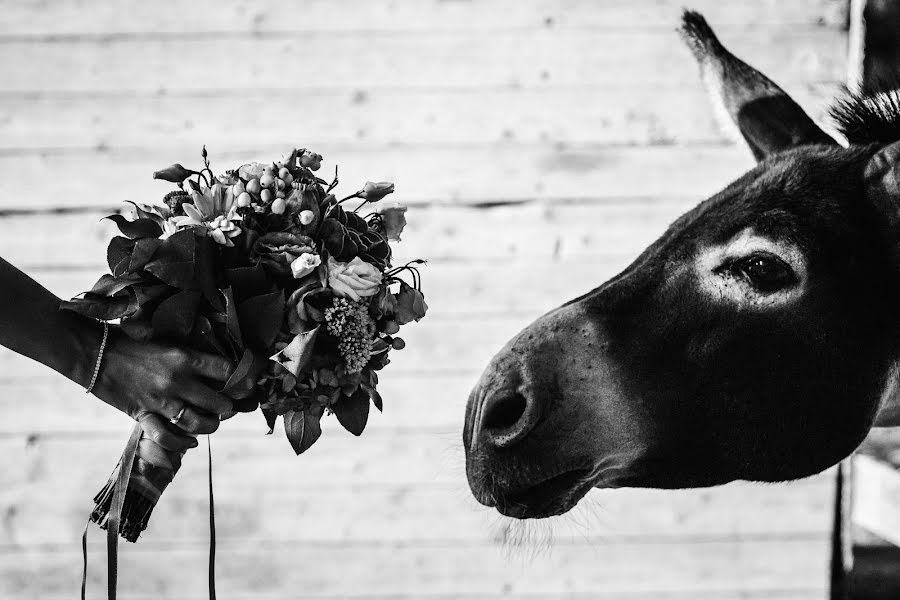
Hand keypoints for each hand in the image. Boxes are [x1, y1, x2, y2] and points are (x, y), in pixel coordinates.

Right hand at [91, 325, 246, 451]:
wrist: (93, 352)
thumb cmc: (130, 340)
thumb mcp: (165, 337)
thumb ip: (188, 349)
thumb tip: (215, 352)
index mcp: (185, 357)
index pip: (228, 371)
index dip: (242, 379)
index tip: (245, 384)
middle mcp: (177, 381)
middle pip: (219, 403)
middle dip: (228, 407)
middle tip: (228, 405)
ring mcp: (161, 401)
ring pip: (200, 423)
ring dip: (211, 425)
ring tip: (212, 421)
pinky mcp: (144, 415)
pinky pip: (168, 438)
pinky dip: (182, 443)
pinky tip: (191, 441)